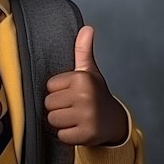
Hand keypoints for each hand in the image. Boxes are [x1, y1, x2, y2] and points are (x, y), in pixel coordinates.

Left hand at [44, 26, 127, 145]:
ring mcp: (87, 116)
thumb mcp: (89, 71)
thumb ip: (83, 50)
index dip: (59, 91)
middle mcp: (85, 96)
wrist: (115, 121)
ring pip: (53, 120)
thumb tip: (87, 28)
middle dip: (59, 107)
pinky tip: (79, 129)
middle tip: (74, 107)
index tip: (73, 93)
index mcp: (82, 78)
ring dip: (62, 122)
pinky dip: (67, 136)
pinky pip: (61, 136)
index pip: (49, 86)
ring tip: (75, 117)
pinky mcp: (87, 134)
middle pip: (48, 104)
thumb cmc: (95, 94)